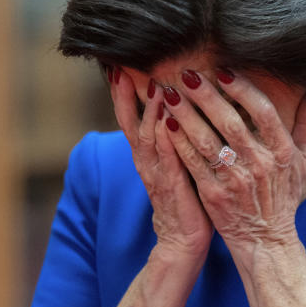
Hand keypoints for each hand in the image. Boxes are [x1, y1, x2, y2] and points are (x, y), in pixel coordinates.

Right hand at [109, 67, 213, 261]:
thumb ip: (174, 138)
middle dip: (126, 94)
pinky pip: (167, 158)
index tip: (120, 64)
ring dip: (148, 110)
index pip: (131, 117)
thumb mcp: (177, 163)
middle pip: (130, 122)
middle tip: (122, 65)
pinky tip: (167, 120)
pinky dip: (165, 138)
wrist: (183, 242)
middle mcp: (146, 162)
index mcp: (147, 155)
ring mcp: (156, 174)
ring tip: (150, 83)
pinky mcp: (172, 187)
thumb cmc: (185, 200)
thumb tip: (177, 108)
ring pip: (146, 136)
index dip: (124, 92)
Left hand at [159, 69, 305, 270]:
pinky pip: (193, 163)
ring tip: (169, 94)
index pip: (263, 113)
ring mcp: (234, 180)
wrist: (266, 240)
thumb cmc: (285, 196)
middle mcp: (258, 165)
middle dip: (207, 96)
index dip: (243, 90)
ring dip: (186, 115)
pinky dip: (179, 143)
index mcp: (281, 152)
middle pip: (230, 123)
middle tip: (187, 74)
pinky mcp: (213, 194)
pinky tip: (166, 124)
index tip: (224, 71)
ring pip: (206, 141)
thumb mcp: (305, 161)